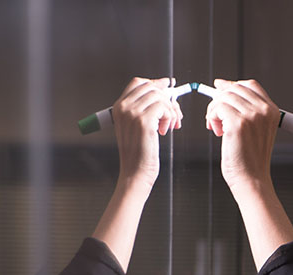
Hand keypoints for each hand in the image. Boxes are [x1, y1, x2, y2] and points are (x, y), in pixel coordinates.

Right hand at [111, 77, 183, 193]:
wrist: (135, 172)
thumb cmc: (139, 153)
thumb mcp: (137, 126)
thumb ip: (145, 108)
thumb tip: (166, 90)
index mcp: (119, 107)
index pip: (139, 82)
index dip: (156, 83)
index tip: (168, 88)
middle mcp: (124, 107)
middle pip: (152, 87)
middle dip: (167, 99)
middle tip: (174, 115)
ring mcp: (132, 113)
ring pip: (160, 97)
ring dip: (170, 111)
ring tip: (169, 126)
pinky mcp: (144, 121)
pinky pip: (164, 107)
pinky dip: (170, 117)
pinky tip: (164, 130)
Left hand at [204, 78, 279, 194]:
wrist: (252, 180)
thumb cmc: (250, 159)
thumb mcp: (254, 129)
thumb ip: (244, 108)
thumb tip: (221, 85)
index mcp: (272, 111)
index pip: (250, 85)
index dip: (232, 85)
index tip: (219, 91)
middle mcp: (263, 110)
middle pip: (234, 88)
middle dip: (220, 100)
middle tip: (217, 118)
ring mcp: (252, 116)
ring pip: (223, 97)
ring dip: (214, 111)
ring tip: (218, 128)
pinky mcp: (238, 123)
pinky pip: (217, 107)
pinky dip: (212, 118)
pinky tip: (217, 131)